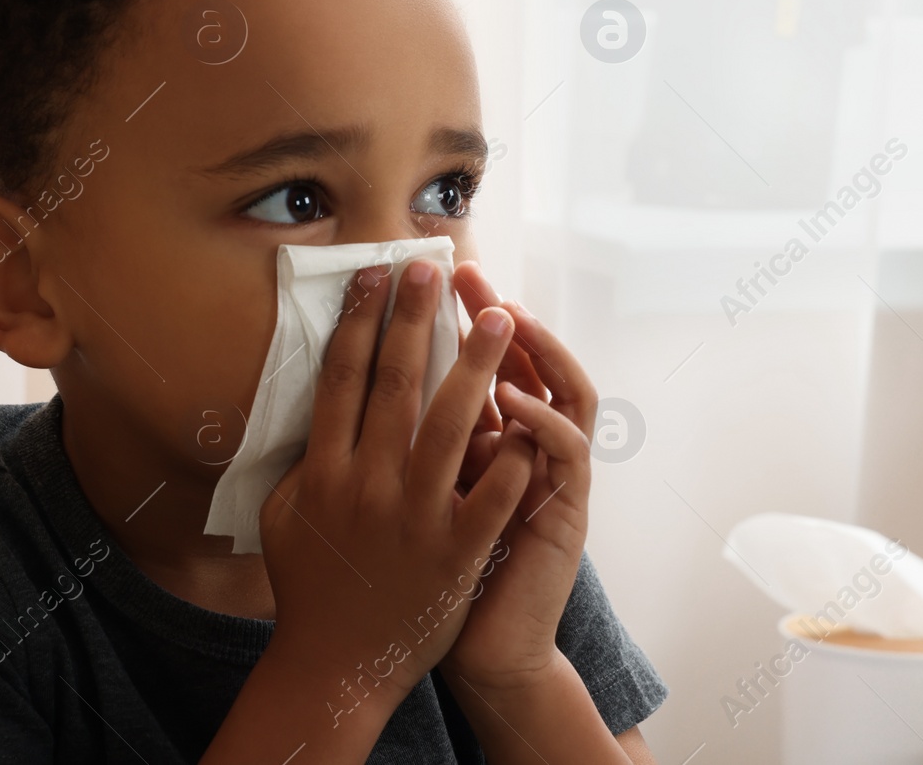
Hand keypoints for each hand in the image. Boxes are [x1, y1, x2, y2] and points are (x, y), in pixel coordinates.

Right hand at [257, 258, 537, 724]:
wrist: (337, 666)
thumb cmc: (310, 588)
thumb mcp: (284, 517)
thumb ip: (298, 460)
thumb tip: (312, 403)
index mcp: (322, 472)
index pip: (342, 380)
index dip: (360, 322)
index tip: (377, 275)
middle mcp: (366, 486)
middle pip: (394, 386)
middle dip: (416, 321)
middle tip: (433, 270)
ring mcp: (414, 518)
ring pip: (449, 425)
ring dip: (476, 366)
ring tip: (498, 316)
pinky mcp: (455, 552)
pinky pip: (490, 493)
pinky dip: (510, 452)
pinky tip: (530, 411)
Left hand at [441, 260, 595, 693]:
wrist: (485, 650)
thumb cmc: (441, 574)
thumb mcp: (422, 496)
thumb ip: (409, 444)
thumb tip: (354, 388)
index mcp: (498, 438)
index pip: (489, 358)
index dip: (461, 316)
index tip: (427, 276)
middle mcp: (535, 448)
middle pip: (530, 361)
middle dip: (495, 314)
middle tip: (466, 273)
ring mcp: (558, 478)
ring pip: (567, 395)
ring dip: (539, 353)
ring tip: (507, 318)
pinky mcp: (568, 514)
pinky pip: (567, 457)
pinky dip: (544, 424)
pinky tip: (514, 402)